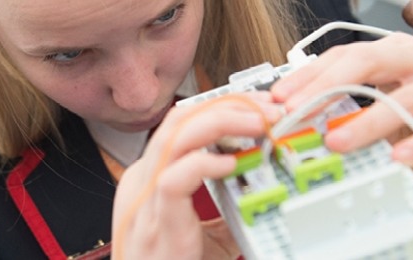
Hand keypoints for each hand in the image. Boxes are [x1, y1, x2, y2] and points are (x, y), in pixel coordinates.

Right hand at [111, 93, 280, 258]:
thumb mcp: (203, 235)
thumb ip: (223, 212)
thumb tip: (256, 196)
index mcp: (152, 175)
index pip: (185, 121)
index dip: (224, 107)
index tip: (261, 108)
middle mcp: (144, 178)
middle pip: (181, 118)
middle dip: (229, 106)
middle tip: (268, 111)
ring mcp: (145, 197)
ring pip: (176, 136)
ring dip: (223, 123)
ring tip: (257, 126)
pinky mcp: (156, 219)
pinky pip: (174, 179)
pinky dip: (204, 164)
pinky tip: (230, 165)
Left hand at [271, 33, 412, 192]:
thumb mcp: (382, 113)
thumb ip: (349, 111)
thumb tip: (299, 124)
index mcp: (394, 53)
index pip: (343, 56)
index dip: (307, 76)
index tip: (278, 99)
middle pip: (368, 61)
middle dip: (325, 87)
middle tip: (297, 113)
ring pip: (401, 99)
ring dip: (364, 122)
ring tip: (337, 141)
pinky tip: (397, 158)